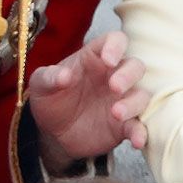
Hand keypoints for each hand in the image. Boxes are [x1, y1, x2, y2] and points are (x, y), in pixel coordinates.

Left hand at [28, 31, 148, 167]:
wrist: (52, 133)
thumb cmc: (50, 99)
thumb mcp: (41, 85)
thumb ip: (49, 77)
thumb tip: (64, 75)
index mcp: (95, 59)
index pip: (115, 41)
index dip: (116, 46)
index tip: (108, 59)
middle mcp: (114, 76)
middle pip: (135, 66)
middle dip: (128, 74)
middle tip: (114, 86)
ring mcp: (122, 100)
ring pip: (141, 95)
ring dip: (134, 103)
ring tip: (116, 113)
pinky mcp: (125, 124)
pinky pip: (139, 126)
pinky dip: (141, 132)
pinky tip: (137, 141)